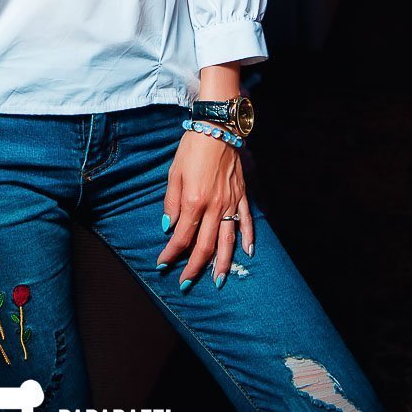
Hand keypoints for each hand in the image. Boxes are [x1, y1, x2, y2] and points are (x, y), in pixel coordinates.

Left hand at [156, 129, 253, 286]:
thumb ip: (171, 202)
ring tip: (219, 281)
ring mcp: (231, 202)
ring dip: (223, 263)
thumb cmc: (192, 148)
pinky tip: (248, 252)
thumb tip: (168, 227)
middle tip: (186, 284)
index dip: (171, 253)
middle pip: (205, 245)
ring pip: (228, 240)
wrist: (217, 127)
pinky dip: (248, 237)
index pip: (181, 236)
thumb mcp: (174, 173)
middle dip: (194, 268)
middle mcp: (214, 206)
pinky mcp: (242, 195)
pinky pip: (246, 220)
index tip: (163, 264)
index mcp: (194, 201)